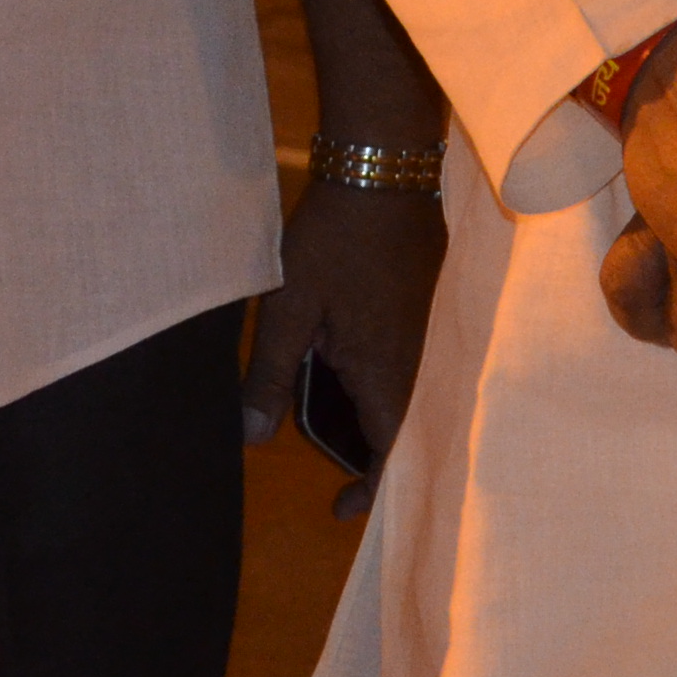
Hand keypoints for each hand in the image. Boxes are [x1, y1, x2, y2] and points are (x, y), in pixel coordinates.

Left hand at [241, 178, 444, 513]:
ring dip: (372, 413)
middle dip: (367, 454)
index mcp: (386, 370)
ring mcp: (426, 328)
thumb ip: (269, 375)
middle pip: (400, 428)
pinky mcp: (425, 301)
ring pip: (403, 392)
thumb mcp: (289, 308)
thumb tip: (250, 439)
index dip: (371, 493)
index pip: (391, 454)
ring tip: (328, 414)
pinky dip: (380, 377)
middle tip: (328, 467)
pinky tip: (345, 359)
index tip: (340, 510)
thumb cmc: (333, 239)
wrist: (383, 166)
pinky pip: (407, 359)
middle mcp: (416, 359)